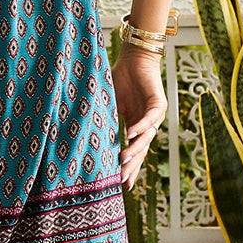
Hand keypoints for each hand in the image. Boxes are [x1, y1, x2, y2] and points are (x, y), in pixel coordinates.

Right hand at [109, 43, 166, 190]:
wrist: (134, 58)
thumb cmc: (119, 79)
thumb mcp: (108, 104)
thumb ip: (104, 119)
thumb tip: (83, 135)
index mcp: (135, 126)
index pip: (133, 151)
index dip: (129, 167)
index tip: (122, 184)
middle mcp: (147, 124)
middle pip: (141, 150)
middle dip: (132, 165)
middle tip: (123, 180)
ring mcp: (154, 115)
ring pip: (146, 137)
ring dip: (135, 149)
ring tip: (124, 160)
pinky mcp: (159, 104)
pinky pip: (150, 118)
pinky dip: (141, 126)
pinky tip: (131, 134)